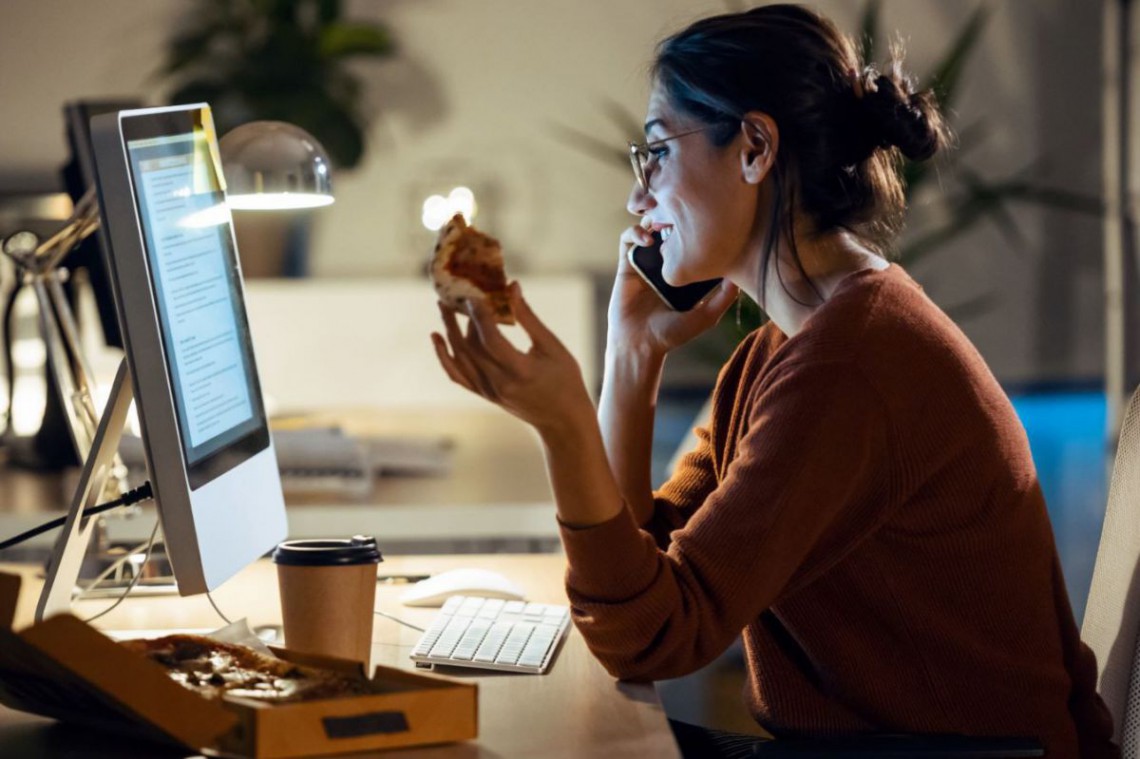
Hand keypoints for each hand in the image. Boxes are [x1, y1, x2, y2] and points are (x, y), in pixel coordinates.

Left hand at [431, 282, 594, 436]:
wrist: (562, 421)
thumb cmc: (565, 380)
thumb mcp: (552, 346)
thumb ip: (528, 317)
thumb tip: (512, 286)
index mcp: (520, 371)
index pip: (491, 340)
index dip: (480, 316)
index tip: (474, 295)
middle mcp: (500, 384)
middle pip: (470, 347)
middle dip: (460, 318)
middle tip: (454, 293)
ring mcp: (489, 392)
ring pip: (460, 358)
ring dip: (449, 331)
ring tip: (443, 307)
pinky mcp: (485, 395)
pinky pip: (458, 375)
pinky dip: (444, 357)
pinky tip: (437, 338)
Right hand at [609, 224, 738, 357]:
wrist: (640, 343)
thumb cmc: (672, 334)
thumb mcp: (706, 315)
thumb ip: (725, 297)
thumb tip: (741, 274)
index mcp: (683, 270)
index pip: (690, 240)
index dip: (696, 227)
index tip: (705, 220)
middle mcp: (665, 263)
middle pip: (670, 228)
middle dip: (674, 215)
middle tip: (683, 212)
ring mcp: (645, 262)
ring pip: (648, 227)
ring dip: (654, 218)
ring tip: (664, 222)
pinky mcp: (627, 264)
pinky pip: (627, 239)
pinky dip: (635, 232)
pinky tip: (648, 239)